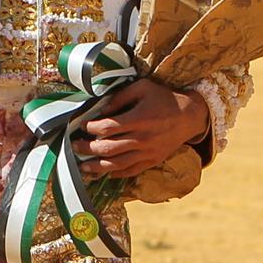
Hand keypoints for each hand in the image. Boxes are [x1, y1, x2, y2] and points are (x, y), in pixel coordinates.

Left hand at [72, 79, 207, 177]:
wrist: (189, 116)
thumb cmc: (163, 98)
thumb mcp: (142, 88)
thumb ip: (120, 97)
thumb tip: (100, 110)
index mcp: (139, 118)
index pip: (107, 127)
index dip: (91, 127)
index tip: (82, 125)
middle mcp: (142, 138)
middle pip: (108, 148)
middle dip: (87, 148)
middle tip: (74, 146)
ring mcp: (147, 152)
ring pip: (117, 164)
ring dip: (96, 166)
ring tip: (82, 166)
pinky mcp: (152, 161)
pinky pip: (130, 171)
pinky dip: (115, 174)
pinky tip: (103, 172)